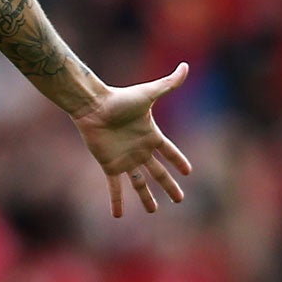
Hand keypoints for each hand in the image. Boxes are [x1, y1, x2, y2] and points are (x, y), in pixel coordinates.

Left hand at [73, 62, 192, 217]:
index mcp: (151, 136)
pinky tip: (117, 215)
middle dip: (169, 186)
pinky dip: (116, 201)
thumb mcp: (148, 93)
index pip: (170, 152)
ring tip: (153, 211)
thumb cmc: (120, 98)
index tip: (188, 172)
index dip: (179, 161)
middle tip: (180, 199)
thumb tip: (186, 66)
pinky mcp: (110, 165)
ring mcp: (125, 159)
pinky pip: (115, 187)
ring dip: (146, 197)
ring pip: (139, 183)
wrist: (93, 106)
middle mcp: (140, 150)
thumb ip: (168, 83)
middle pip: (158, 173)